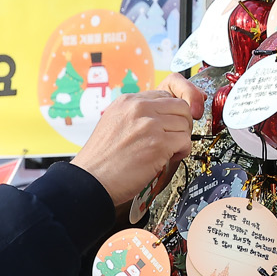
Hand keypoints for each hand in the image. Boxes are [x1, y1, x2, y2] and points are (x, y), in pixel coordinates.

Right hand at [71, 75, 205, 207]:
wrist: (91, 179)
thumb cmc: (102, 160)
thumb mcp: (114, 123)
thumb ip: (137, 116)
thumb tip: (160, 118)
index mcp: (128, 101)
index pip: (165, 95)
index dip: (173, 112)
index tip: (172, 124)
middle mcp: (139, 108)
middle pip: (180, 106)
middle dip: (181, 124)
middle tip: (172, 140)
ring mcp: (149, 124)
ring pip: (185, 123)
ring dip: (181, 140)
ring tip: (167, 151)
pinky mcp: (158, 143)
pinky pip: (185, 141)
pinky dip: (181, 152)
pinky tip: (168, 158)